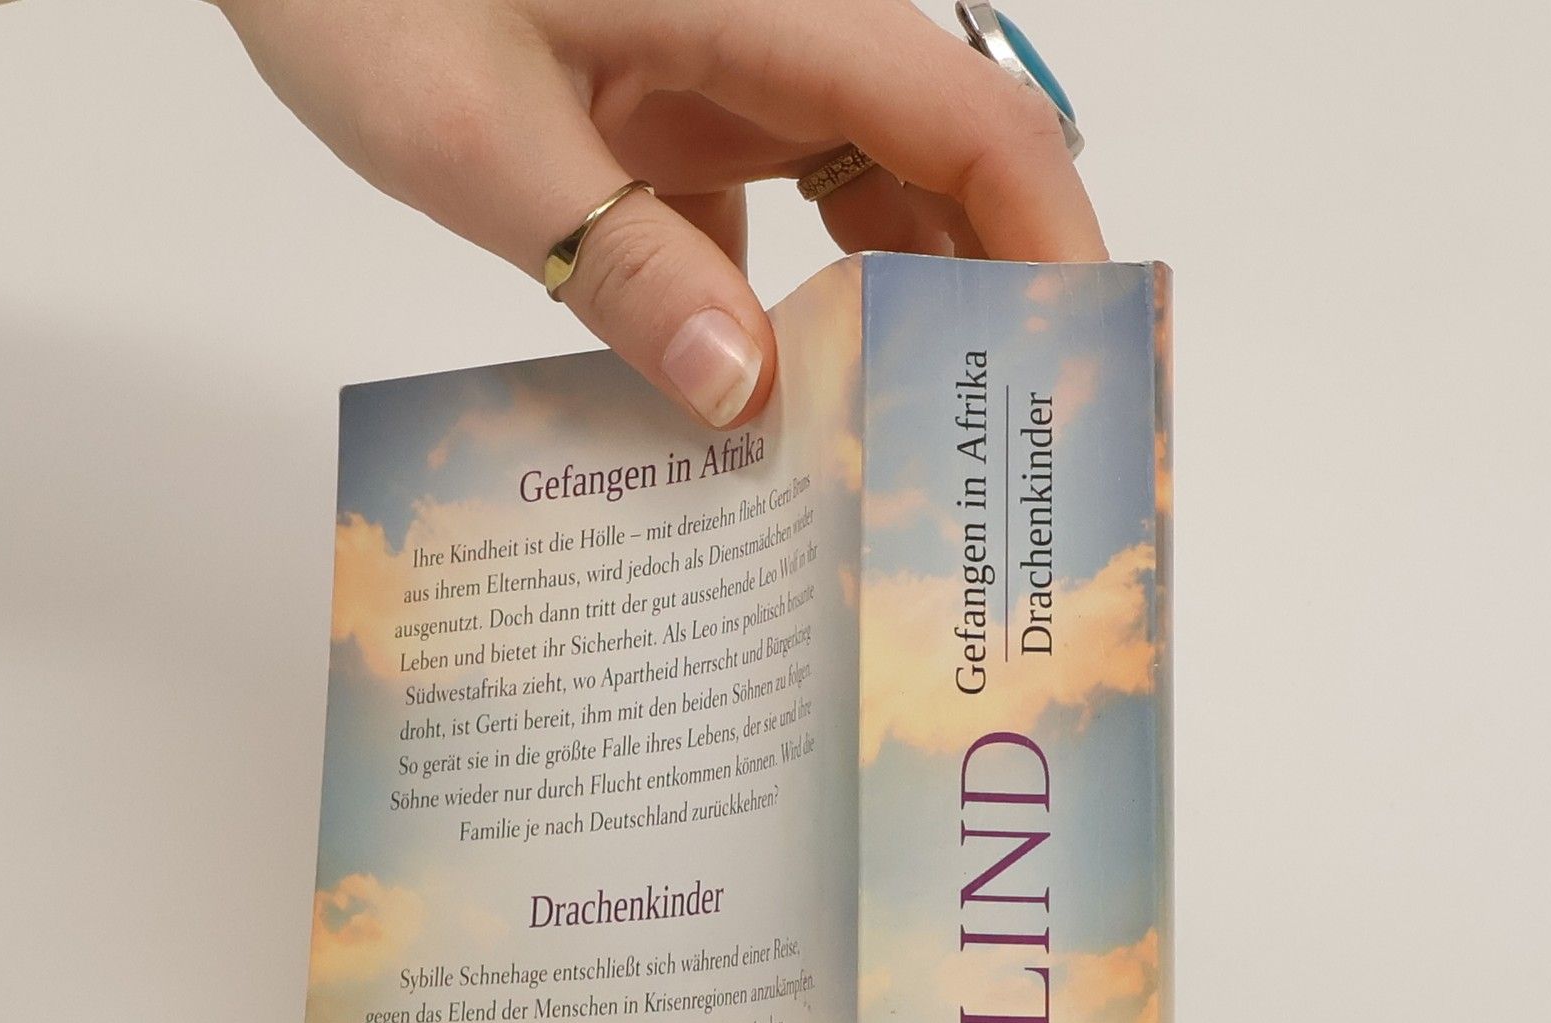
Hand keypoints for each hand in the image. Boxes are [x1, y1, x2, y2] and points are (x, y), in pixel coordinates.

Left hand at [210, 0, 1103, 426]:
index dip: (1045, 238)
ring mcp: (735, 70)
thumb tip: (744, 397)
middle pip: (944, 162)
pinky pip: (781, 214)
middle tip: (982, 449)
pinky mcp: (685, 109)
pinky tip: (768, 411)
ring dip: (891, 314)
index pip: (968, 120)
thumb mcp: (480, 140)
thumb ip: (621, 262)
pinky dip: (788, 309)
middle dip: (981, 299)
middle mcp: (781, 31)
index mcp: (769, 5)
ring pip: (872, 194)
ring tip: (898, 450)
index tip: (1070, 363)